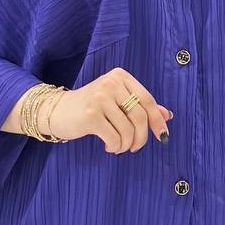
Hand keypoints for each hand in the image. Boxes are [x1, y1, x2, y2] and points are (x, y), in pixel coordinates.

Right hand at [39, 68, 172, 153]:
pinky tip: (108, 146)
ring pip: (128, 130)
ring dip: (126, 145)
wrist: (56, 110)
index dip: (157, 120)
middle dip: (141, 137)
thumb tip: (167, 115)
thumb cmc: (91, 107)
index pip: (147, 100)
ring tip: (118, 147)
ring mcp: (99, 98)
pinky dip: (115, 146)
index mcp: (120, 76)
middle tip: (135, 147)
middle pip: (140, 116)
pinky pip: (114, 137)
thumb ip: (141, 106)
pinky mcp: (90, 115)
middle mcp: (111, 83)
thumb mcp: (117, 101)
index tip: (163, 135)